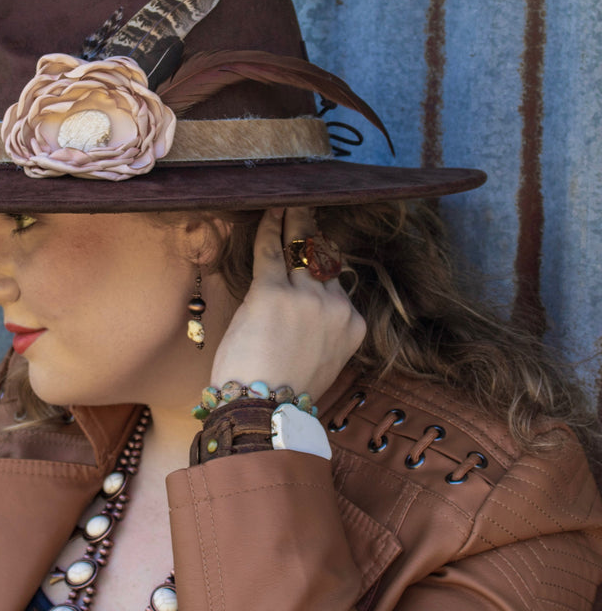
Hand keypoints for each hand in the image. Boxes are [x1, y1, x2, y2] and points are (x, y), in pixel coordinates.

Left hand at [210, 207, 365, 400]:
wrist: (264, 412)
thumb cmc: (284, 393)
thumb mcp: (320, 360)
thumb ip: (320, 329)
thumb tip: (305, 306)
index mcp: (351, 326)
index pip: (337, 284)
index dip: (322, 265)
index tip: (315, 247)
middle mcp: (336, 308)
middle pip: (322, 262)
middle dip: (311, 236)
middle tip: (305, 210)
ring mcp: (306, 299)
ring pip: (299, 251)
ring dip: (292, 223)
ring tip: (288, 204)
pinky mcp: (273, 293)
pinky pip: (270, 251)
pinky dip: (268, 228)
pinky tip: (269, 211)